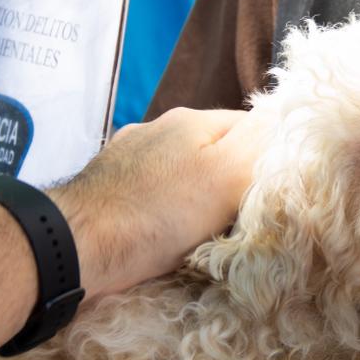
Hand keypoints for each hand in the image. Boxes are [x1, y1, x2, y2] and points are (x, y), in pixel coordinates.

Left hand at [52, 107, 262, 295]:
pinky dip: (161, 206)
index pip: (251, 127)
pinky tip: (160, 229)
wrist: (77, 246)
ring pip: (180, 169)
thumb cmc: (159, 214)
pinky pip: (149, 190)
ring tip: (198, 227)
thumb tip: (282, 114)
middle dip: (229, 178)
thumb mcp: (226, 176)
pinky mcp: (106, 184)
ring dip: (193, 192)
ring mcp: (128, 154)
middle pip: (214, 149)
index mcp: (192, 120)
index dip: (267, 159)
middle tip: (237, 217)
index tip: (268, 193)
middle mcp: (158, 128)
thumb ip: (259, 142)